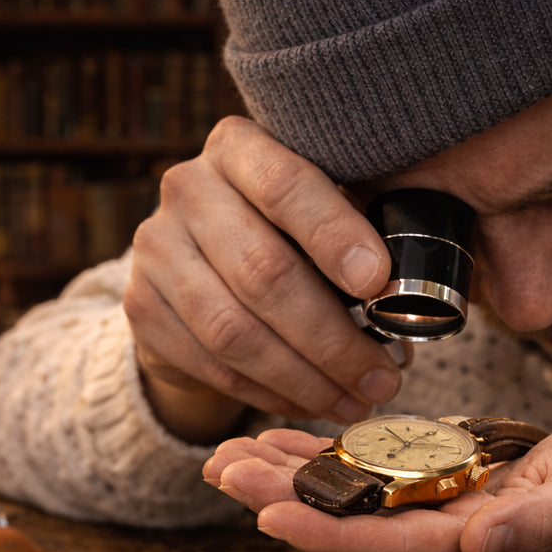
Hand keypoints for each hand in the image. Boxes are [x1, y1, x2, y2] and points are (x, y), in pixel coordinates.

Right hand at [124, 116, 404, 442]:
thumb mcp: (322, 210)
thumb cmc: (286, 233)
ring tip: (355, 403)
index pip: (285, 186)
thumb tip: (411, 297)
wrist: (197, 266)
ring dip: (304, 378)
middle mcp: (186, 188)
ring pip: (234, 331)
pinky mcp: (141, 307)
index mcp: (238, 147)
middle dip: (332, 338)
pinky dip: (269, 393)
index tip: (379, 282)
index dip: (333, 236)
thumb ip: (360, 231)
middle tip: (382, 379)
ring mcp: (155, 249)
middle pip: (262, 272)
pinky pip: (211, 365)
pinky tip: (310, 403)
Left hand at [203, 426, 551, 551]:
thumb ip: (541, 527)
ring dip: (286, 473)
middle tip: (221, 468)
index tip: (271, 515)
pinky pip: (364, 464)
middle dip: (282, 496)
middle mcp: (433, 532)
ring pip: (345, 491)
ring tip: (227, 451)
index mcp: (468, 547)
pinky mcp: (428, 475)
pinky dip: (320, 450)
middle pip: (346, 518)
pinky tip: (275, 436)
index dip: (328, 534)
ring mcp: (427, 504)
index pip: (386, 545)